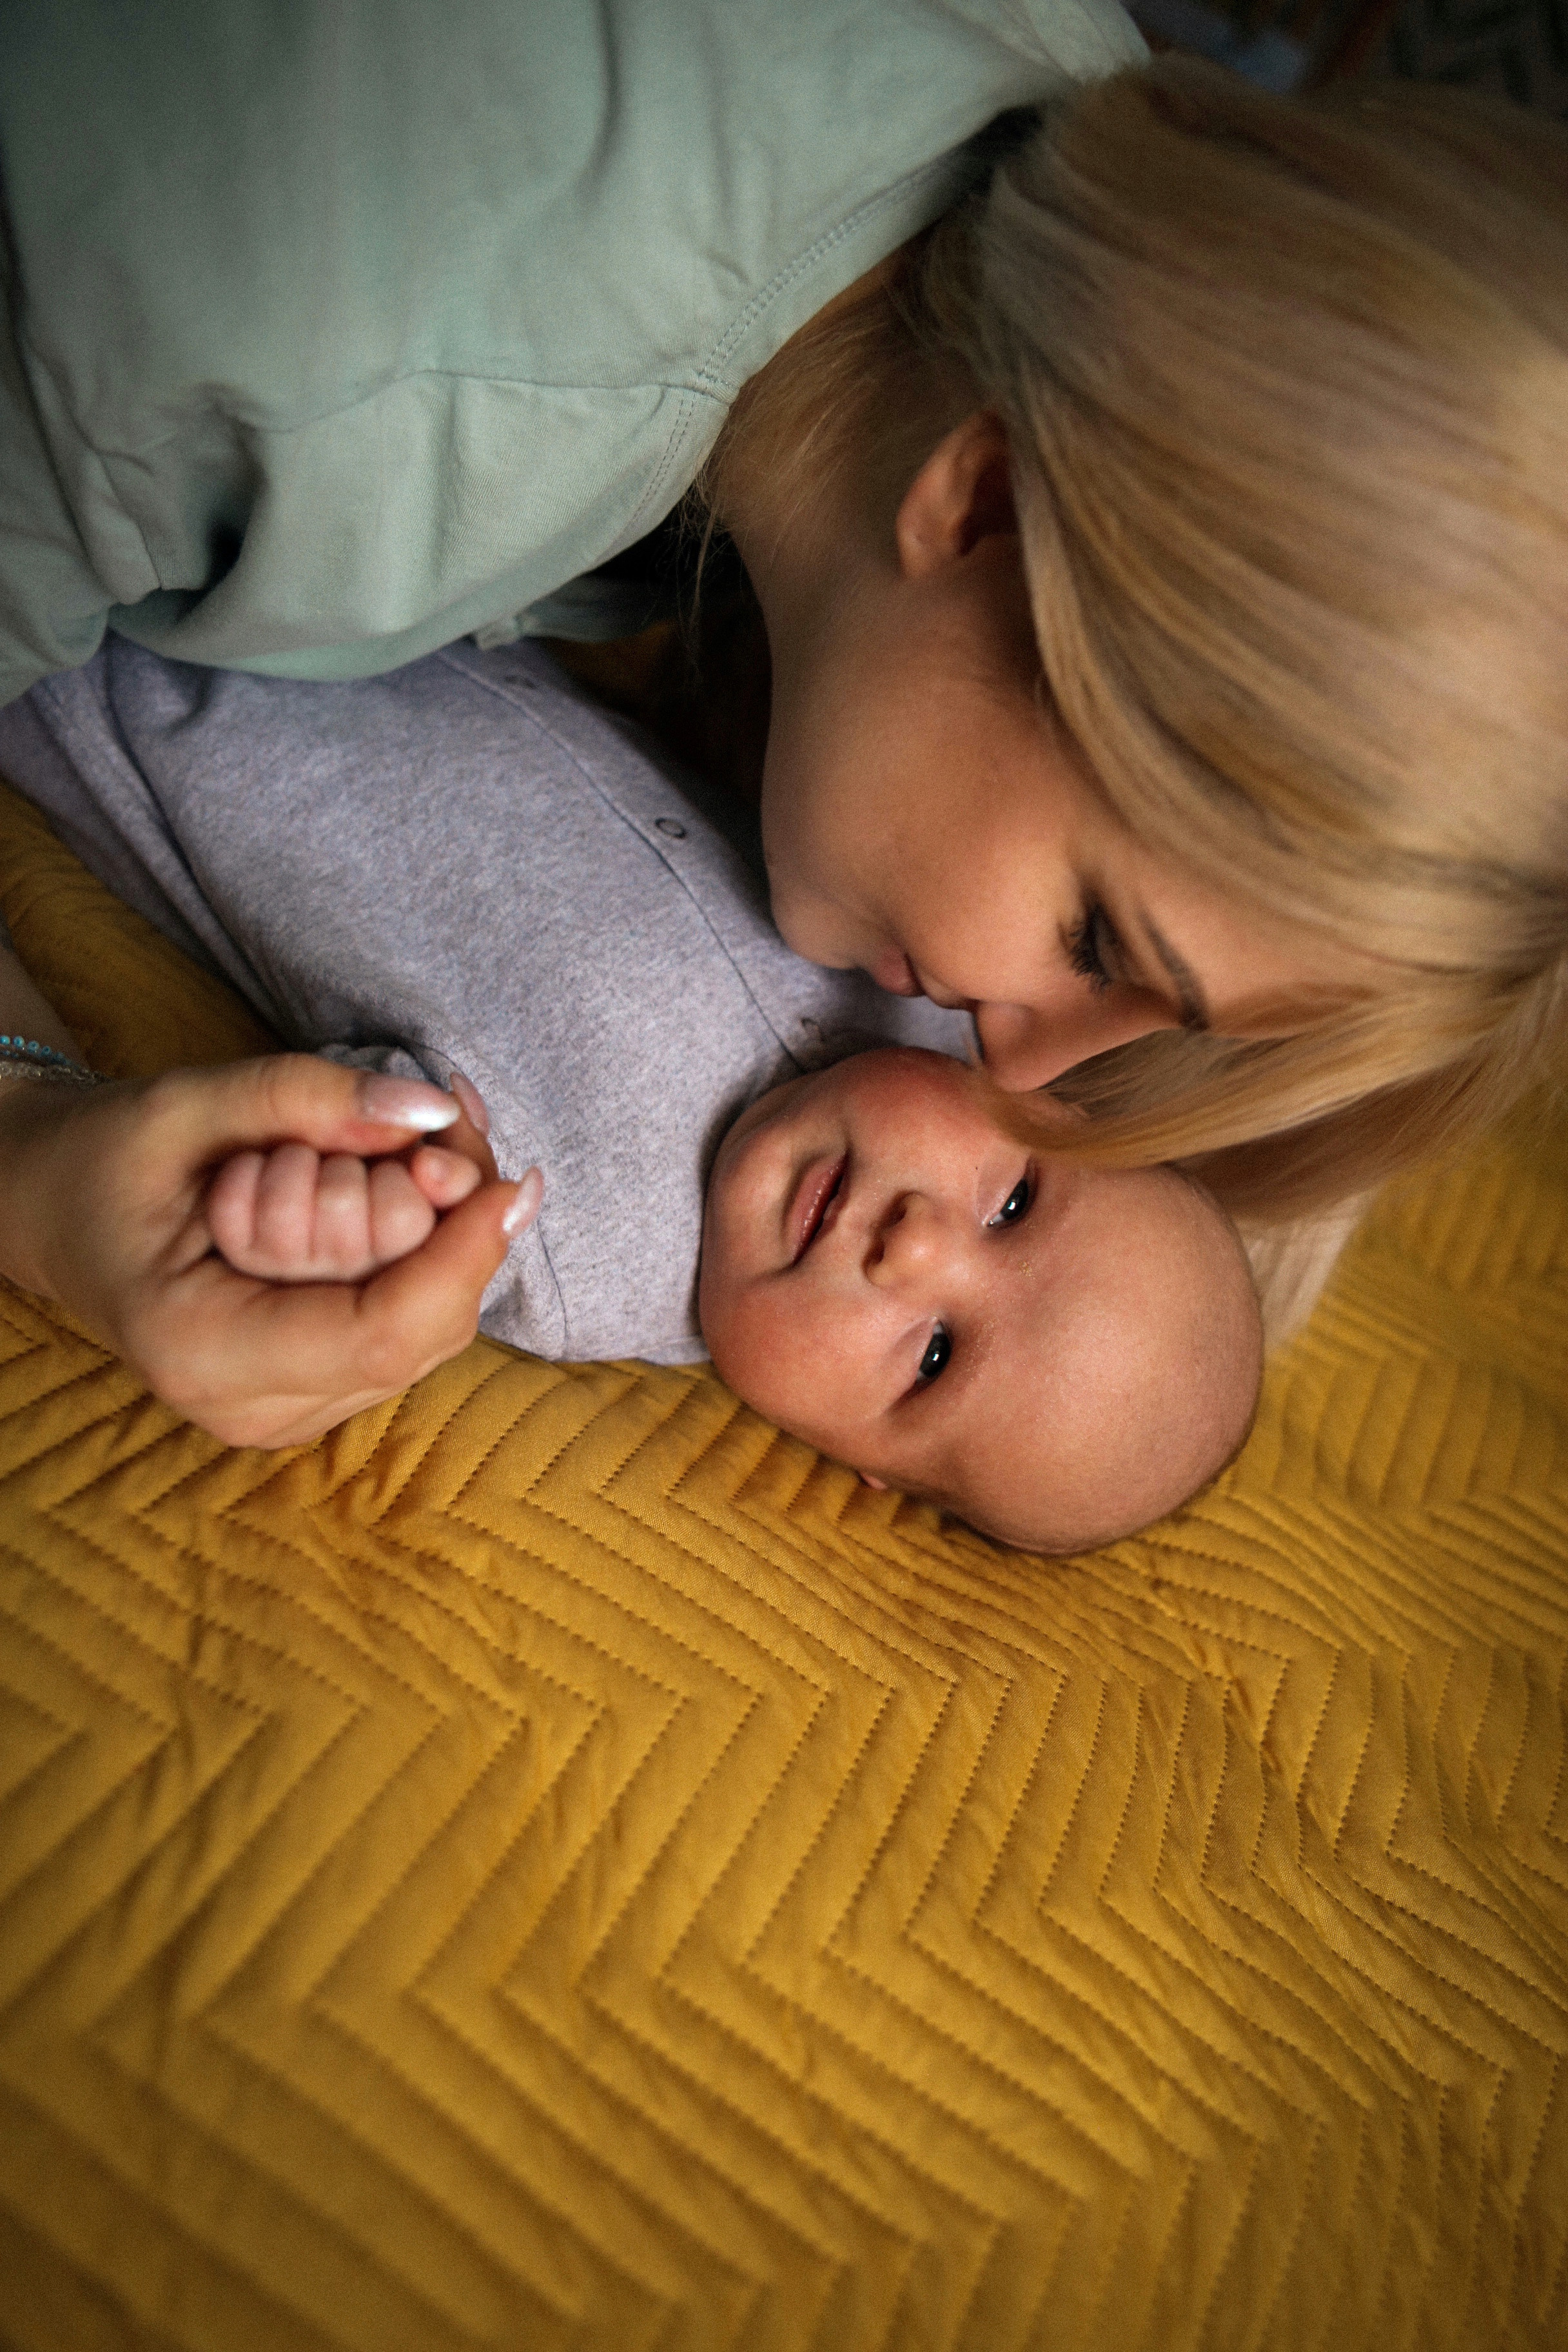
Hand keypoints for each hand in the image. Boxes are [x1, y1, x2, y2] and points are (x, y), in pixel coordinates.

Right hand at [0, 1054, 543, 1447]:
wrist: (58, 1209)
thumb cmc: (107, 1157)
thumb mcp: (189, 1104)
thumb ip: (308, 1101)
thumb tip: (433, 1112)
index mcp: (201, 1351)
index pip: (379, 1334)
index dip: (461, 1258)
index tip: (513, 1179)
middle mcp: (252, 1408)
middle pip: (419, 1332)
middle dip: (448, 1224)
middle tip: (433, 1124)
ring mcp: (288, 1410)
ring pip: (428, 1331)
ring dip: (440, 1232)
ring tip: (403, 1140)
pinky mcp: (316, 1388)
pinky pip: (408, 1325)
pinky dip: (424, 1250)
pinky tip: (409, 1178)